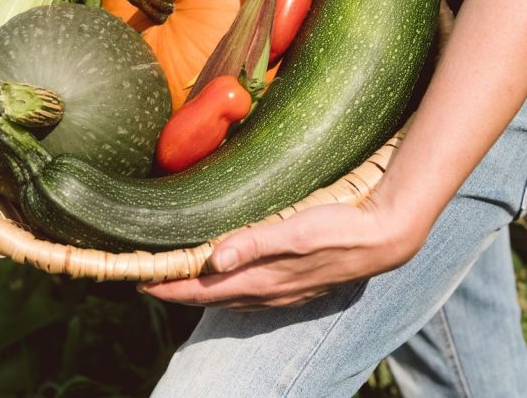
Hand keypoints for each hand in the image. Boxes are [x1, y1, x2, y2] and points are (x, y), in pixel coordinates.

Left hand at [137, 200, 427, 309]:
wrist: (384, 240)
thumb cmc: (339, 230)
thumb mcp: (295, 231)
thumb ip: (254, 243)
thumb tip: (212, 259)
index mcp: (262, 280)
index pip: (204, 289)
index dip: (171, 288)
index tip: (142, 282)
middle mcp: (269, 292)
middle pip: (212, 296)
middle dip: (180, 290)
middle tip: (152, 280)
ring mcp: (284, 292)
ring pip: (231, 296)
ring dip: (203, 290)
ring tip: (182, 279)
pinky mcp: (296, 285)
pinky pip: (251, 292)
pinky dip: (229, 287)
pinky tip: (231, 277)